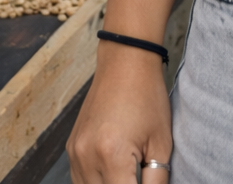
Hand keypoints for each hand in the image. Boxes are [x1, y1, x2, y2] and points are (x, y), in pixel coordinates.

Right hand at [67, 45, 171, 183]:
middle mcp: (87, 156)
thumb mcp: (161, 143)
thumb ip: (156, 181)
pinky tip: (113, 177)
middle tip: (137, 178)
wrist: (125, 61)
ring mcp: (75, 152)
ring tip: (126, 176)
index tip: (147, 183)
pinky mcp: (71, 148)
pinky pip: (79, 181)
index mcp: (111, 154)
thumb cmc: (147, 97)